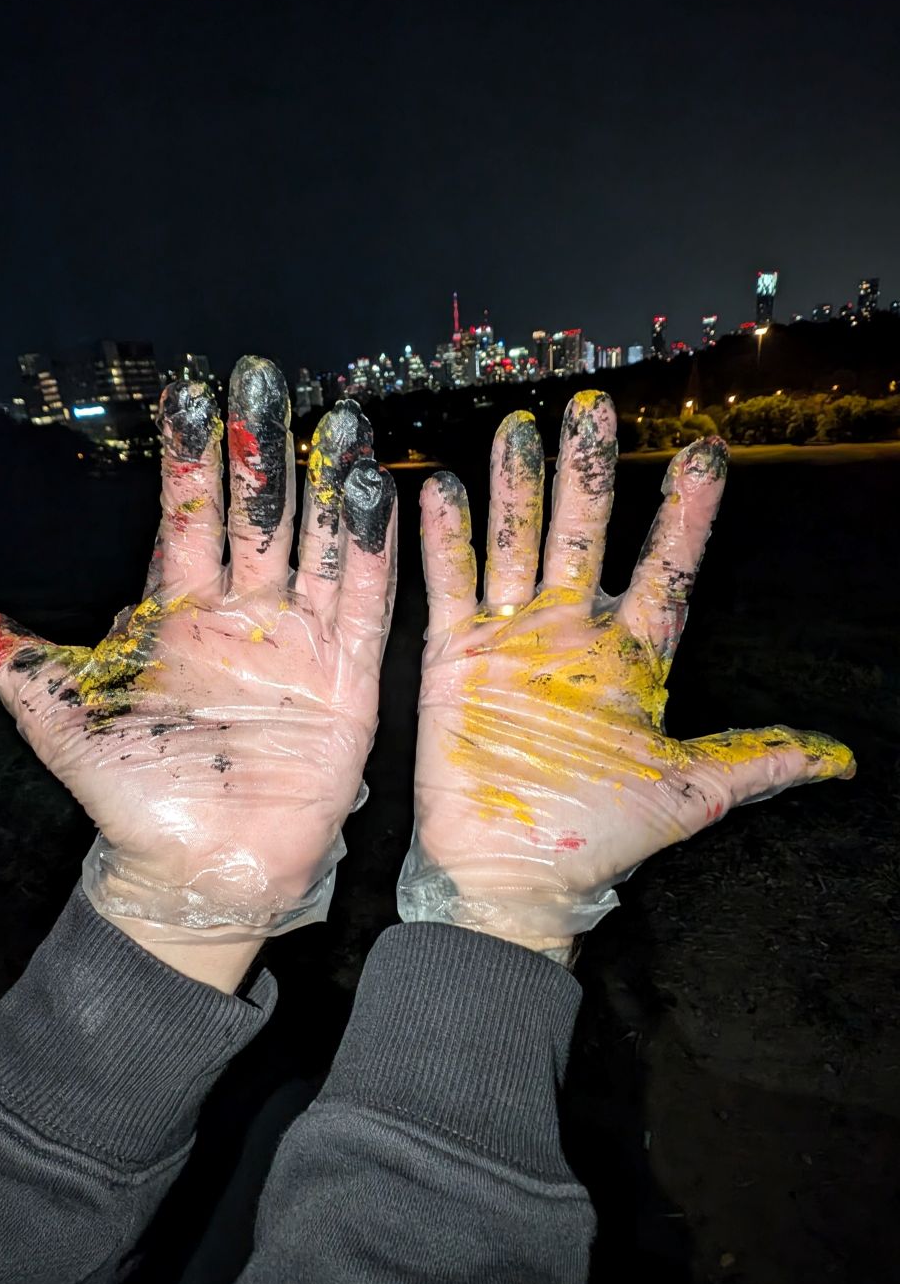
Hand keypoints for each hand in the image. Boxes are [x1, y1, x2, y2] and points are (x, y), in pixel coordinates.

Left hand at [0, 361, 395, 990]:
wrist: (192, 869)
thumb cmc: (128, 795)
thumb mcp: (59, 717)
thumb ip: (11, 657)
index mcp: (176, 612)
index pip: (187, 516)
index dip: (192, 456)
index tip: (194, 392)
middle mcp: (240, 615)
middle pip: (255, 514)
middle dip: (261, 446)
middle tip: (266, 376)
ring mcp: (297, 643)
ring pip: (316, 546)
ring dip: (326, 486)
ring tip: (339, 420)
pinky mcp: (345, 679)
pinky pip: (363, 604)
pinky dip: (371, 552)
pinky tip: (376, 495)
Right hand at [398, 390, 853, 963]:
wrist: (512, 877)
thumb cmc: (600, 835)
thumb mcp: (692, 792)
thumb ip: (760, 761)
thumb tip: (842, 762)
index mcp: (633, 656)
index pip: (667, 567)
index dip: (686, 514)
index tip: (706, 454)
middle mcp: (572, 632)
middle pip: (584, 533)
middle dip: (589, 472)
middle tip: (593, 406)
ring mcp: (512, 639)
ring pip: (516, 542)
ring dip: (518, 486)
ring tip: (523, 427)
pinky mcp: (456, 657)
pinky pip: (450, 585)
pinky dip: (446, 538)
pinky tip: (441, 485)